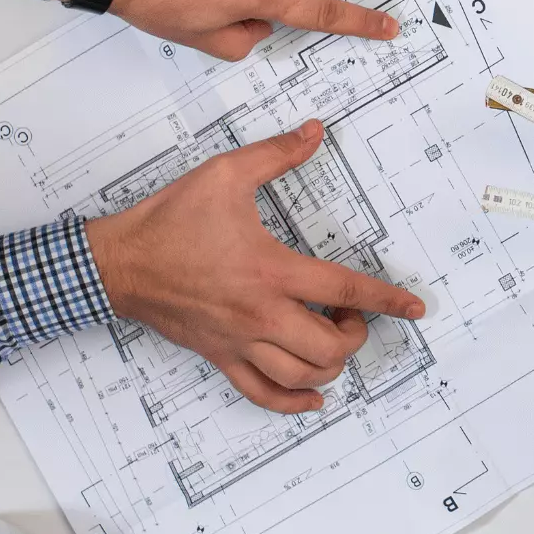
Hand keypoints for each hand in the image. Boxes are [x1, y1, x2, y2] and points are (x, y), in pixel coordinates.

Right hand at [87, 120, 427, 413]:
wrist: (118, 263)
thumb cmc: (169, 221)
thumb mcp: (224, 175)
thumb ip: (276, 155)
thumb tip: (314, 132)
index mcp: (270, 271)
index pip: (344, 290)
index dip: (386, 300)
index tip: (414, 307)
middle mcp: (260, 313)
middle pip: (329, 346)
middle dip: (355, 334)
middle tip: (349, 313)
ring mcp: (239, 340)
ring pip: (302, 375)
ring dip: (330, 364)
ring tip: (329, 338)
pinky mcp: (220, 356)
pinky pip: (261, 394)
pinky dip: (293, 401)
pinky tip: (312, 394)